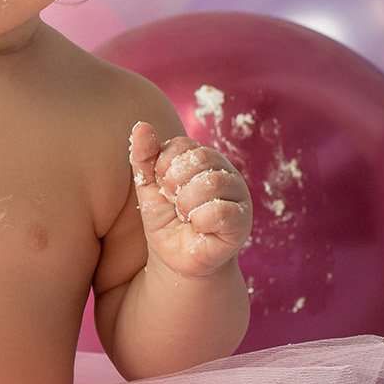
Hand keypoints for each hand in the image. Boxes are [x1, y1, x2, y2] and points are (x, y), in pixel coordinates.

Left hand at [128, 121, 252, 278]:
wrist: (176, 258)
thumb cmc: (165, 218)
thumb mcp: (147, 186)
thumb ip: (144, 156)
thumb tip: (141, 126)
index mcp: (204, 159)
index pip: (183, 145)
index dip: (164, 165)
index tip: (161, 185)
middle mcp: (226, 172)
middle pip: (199, 159)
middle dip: (175, 184)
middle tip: (173, 202)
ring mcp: (238, 196)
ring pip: (211, 183)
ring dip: (186, 204)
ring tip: (184, 216)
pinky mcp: (242, 222)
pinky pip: (220, 211)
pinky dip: (200, 221)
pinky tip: (198, 228)